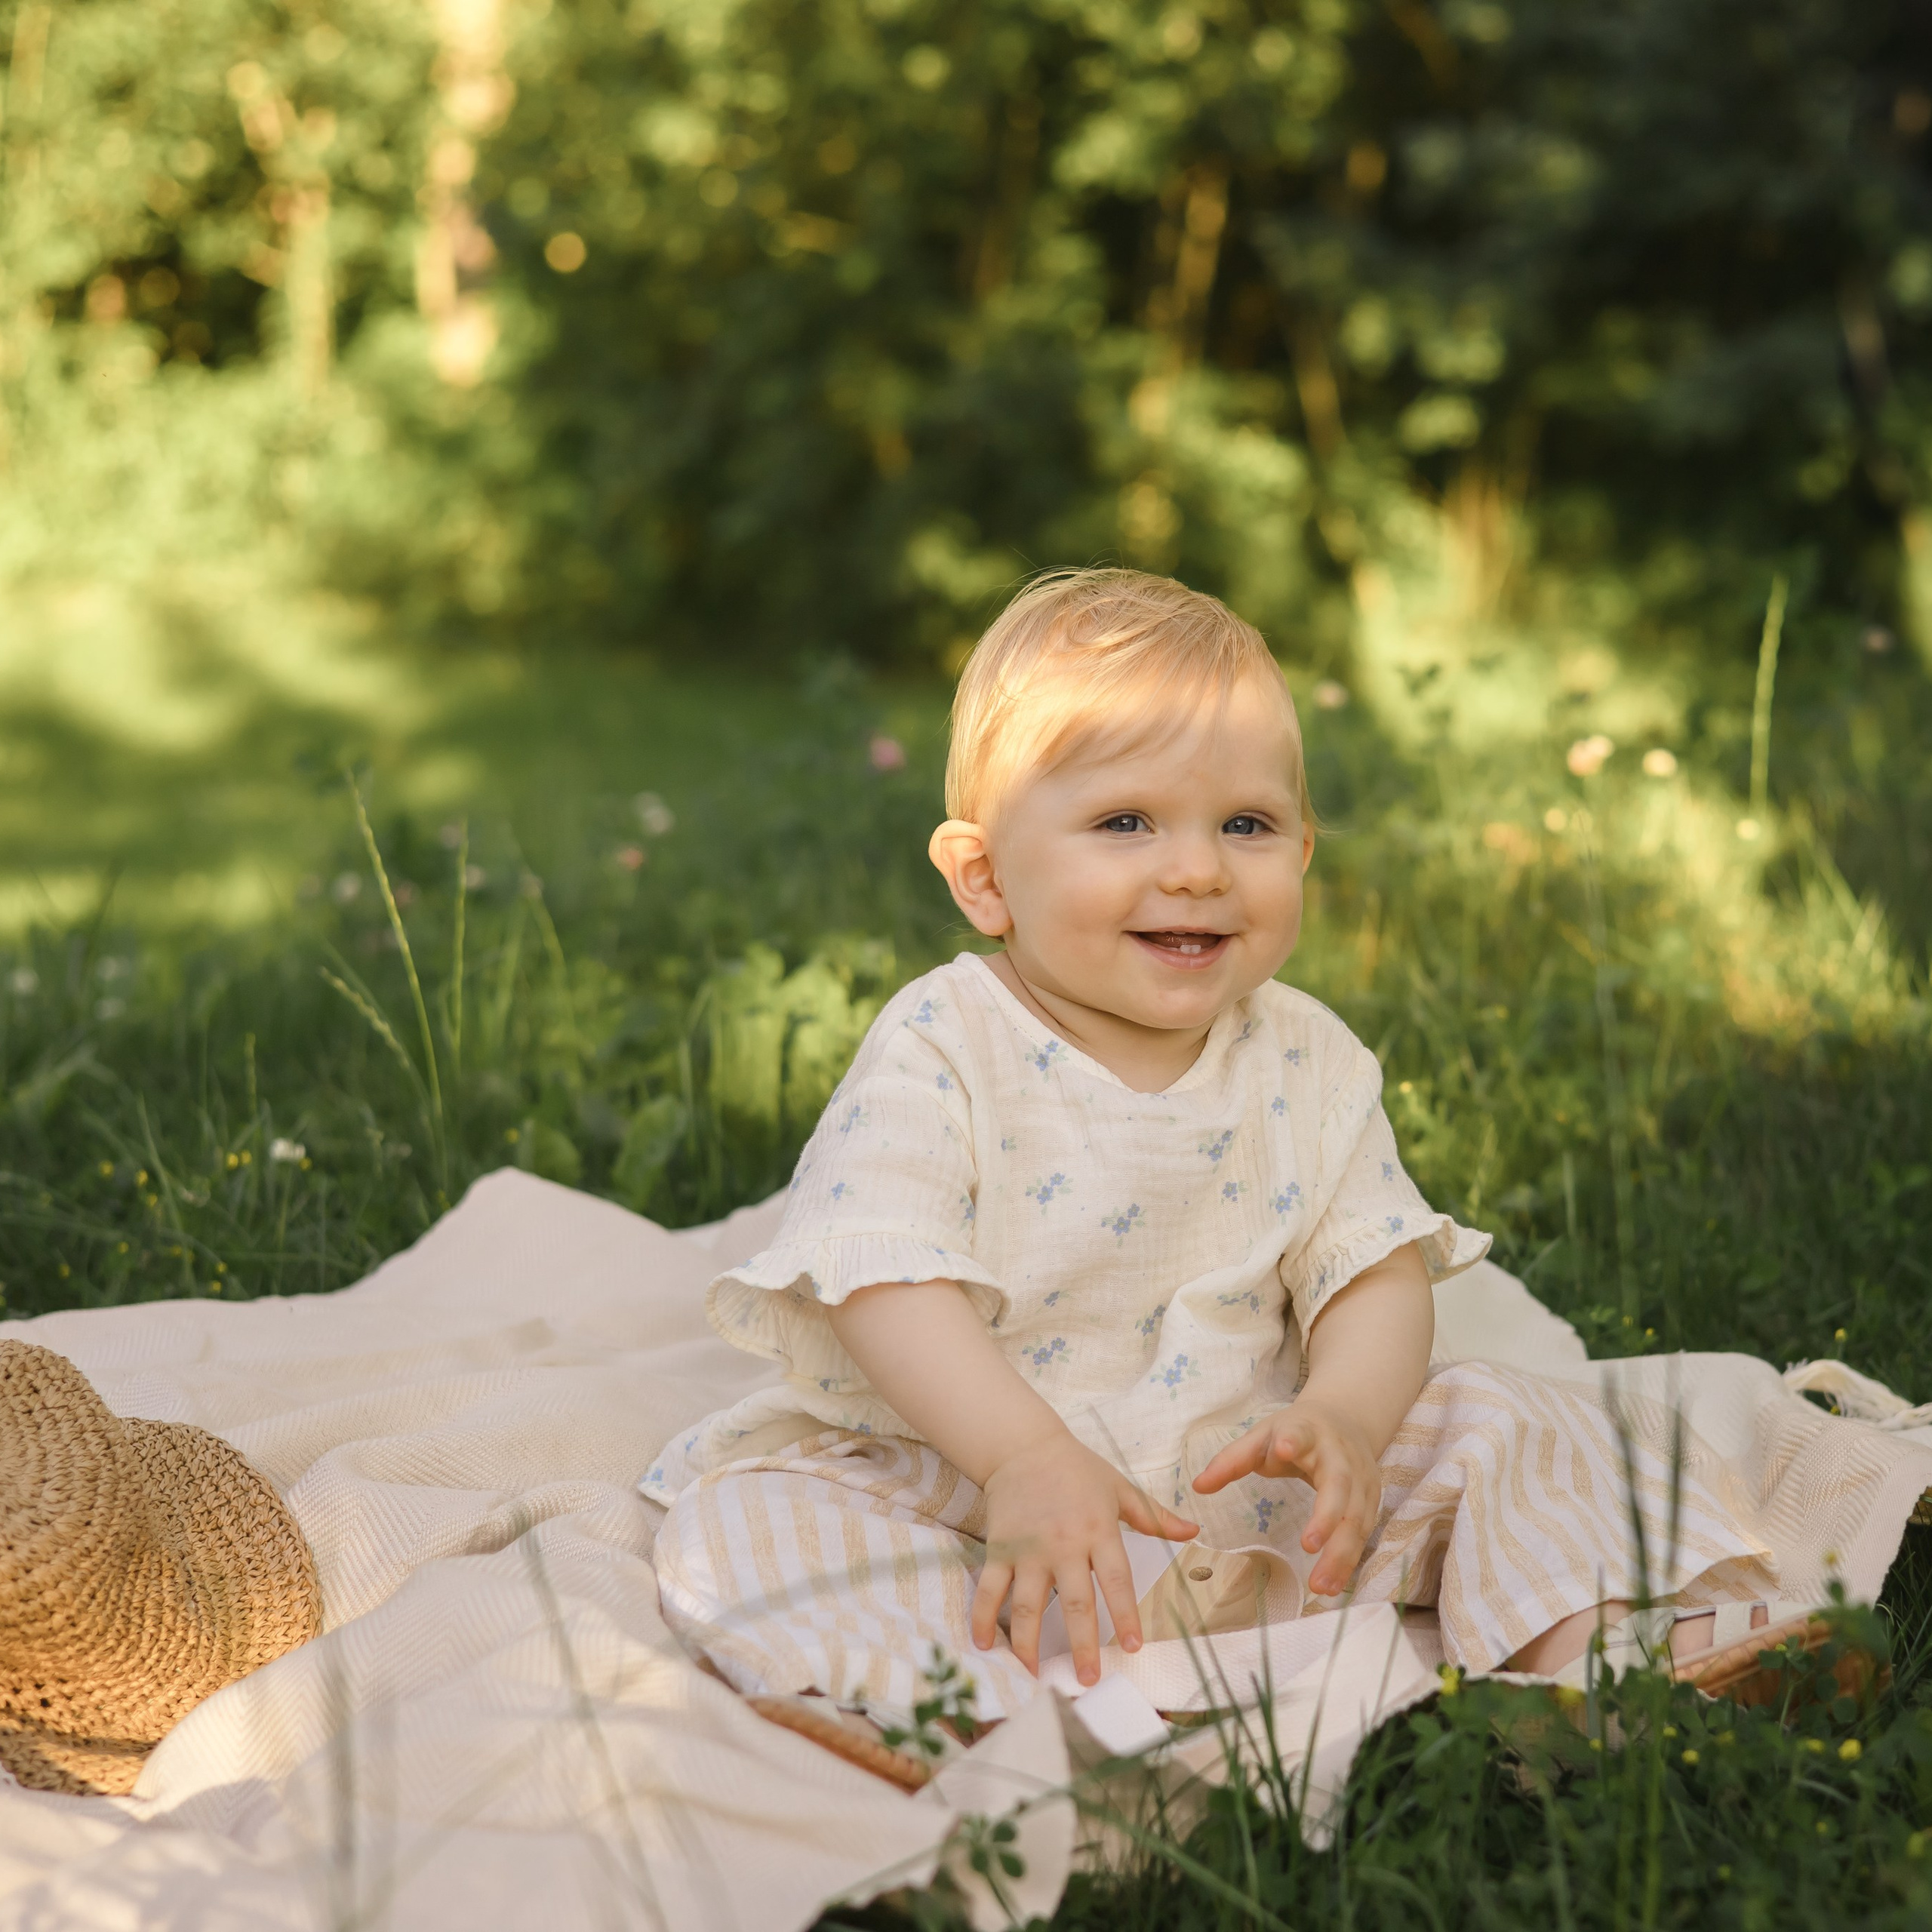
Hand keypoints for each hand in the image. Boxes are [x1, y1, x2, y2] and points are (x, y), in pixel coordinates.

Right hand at [972, 1429, 1197, 1686]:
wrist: (1023, 1445)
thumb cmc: (1077, 1468)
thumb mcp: (1120, 1488)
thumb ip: (1155, 1517)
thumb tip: (1194, 1532)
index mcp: (1098, 1530)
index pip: (1116, 1579)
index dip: (1125, 1615)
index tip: (1132, 1648)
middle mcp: (1063, 1544)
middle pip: (1074, 1602)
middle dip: (1081, 1644)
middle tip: (1087, 1680)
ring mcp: (1028, 1549)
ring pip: (1027, 1604)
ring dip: (1029, 1643)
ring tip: (1034, 1674)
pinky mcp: (1000, 1548)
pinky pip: (991, 1588)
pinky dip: (983, 1617)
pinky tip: (984, 1644)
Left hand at [1191, 1398, 1382, 1596]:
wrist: (1346, 1420)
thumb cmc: (1295, 1433)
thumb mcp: (1262, 1436)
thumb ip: (1231, 1460)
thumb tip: (1198, 1486)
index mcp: (1307, 1432)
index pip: (1300, 1434)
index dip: (1293, 1440)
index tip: (1284, 1448)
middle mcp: (1340, 1456)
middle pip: (1339, 1486)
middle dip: (1326, 1517)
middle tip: (1308, 1546)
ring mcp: (1361, 1479)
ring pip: (1357, 1517)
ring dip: (1341, 1553)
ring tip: (1320, 1586)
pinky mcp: (1372, 1501)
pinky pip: (1363, 1534)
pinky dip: (1350, 1561)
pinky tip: (1334, 1586)